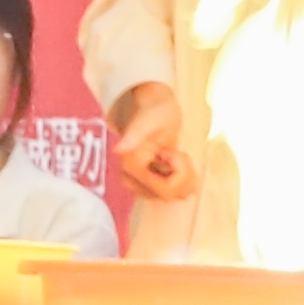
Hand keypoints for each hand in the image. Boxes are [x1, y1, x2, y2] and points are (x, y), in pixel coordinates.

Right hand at [109, 82, 198, 201]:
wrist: (157, 110)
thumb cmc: (153, 111)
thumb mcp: (148, 120)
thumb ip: (134, 134)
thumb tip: (118, 150)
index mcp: (130, 167)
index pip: (164, 189)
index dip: (177, 170)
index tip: (168, 151)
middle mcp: (133, 181)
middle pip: (169, 194)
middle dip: (181, 172)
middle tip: (174, 151)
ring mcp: (143, 185)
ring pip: (175, 194)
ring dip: (184, 173)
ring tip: (174, 154)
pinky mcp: (152, 186)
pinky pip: (177, 193)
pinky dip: (185, 177)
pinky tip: (177, 162)